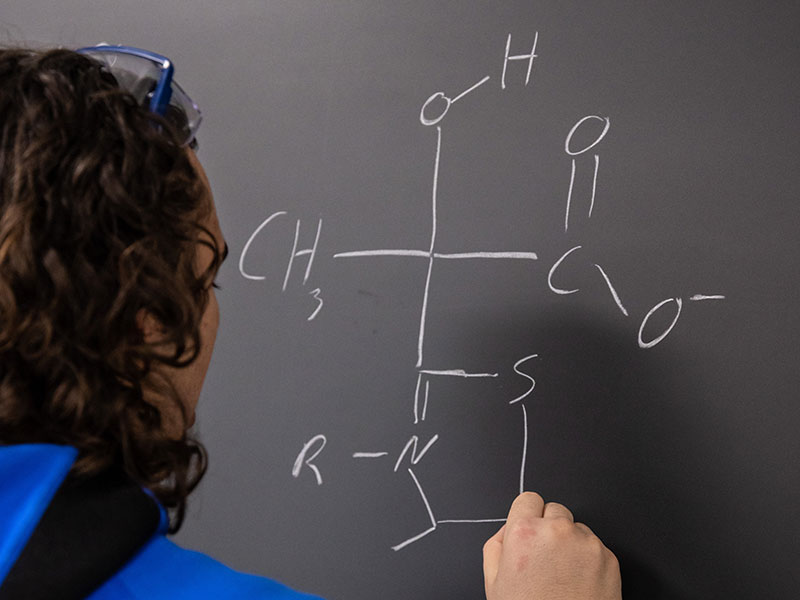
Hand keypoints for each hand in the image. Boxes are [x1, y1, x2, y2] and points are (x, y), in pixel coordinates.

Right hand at [483, 492, 620, 599]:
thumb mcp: (494, 582)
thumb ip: (496, 545)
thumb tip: (508, 528)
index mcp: (524, 533)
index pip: (528, 499)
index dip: (528, 516)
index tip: (530, 530)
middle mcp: (557, 531)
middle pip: (554, 509)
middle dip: (549, 527)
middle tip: (546, 558)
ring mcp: (586, 543)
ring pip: (576, 527)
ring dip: (570, 542)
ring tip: (563, 575)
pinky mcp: (609, 557)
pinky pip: (595, 545)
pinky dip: (589, 559)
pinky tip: (579, 582)